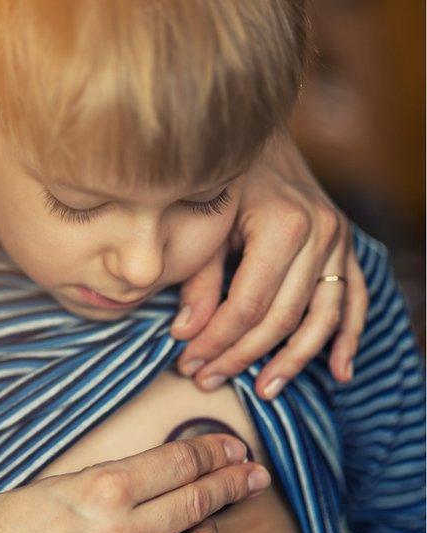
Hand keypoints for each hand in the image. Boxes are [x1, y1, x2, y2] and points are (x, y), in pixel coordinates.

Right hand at [0, 434, 270, 532]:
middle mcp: (122, 529)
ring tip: (213, 517)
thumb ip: (94, 488)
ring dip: (209, 527)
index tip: (230, 446)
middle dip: (231, 482)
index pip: (174, 463)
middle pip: (196, 499)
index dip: (210, 451)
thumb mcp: (45, 493)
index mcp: (100, 490)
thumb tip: (129, 485)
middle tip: (252, 473)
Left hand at [172, 132, 367, 399]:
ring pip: (322, 317)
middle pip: (283, 318)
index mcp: (282, 225)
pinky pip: (353, 300)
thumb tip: (184, 334)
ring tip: (264, 390)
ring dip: (295, 361)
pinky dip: (346, 338)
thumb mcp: (204, 223)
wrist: (260, 135)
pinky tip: (337, 372)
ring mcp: (339, 240)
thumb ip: (198, 280)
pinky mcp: (345, 246)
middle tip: (209, 380)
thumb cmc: (224, 177)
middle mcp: (320, 233)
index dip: (217, 341)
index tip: (189, 362)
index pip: (249, 305)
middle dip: (243, 356)